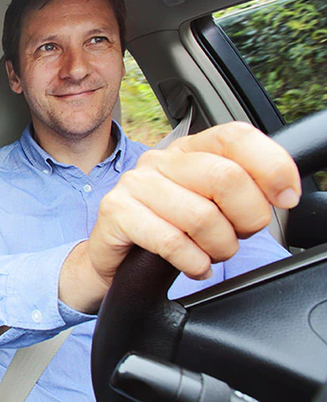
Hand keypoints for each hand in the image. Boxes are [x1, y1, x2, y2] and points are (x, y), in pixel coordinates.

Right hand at [68, 123, 300, 312]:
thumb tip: (283, 193)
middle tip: (238, 236)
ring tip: (210, 254)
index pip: (235, 137)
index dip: (271, 165)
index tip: (285, 198)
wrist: (115, 259)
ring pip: (201, 216)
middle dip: (247, 218)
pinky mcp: (116, 211)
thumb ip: (242, 189)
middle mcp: (160, 160)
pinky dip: (192, 262)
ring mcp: (134, 183)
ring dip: (219, 248)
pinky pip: (171, 241)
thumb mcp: (209, 203)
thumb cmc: (168, 231)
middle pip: (225, 177)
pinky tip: (193, 265)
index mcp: (189, 150)